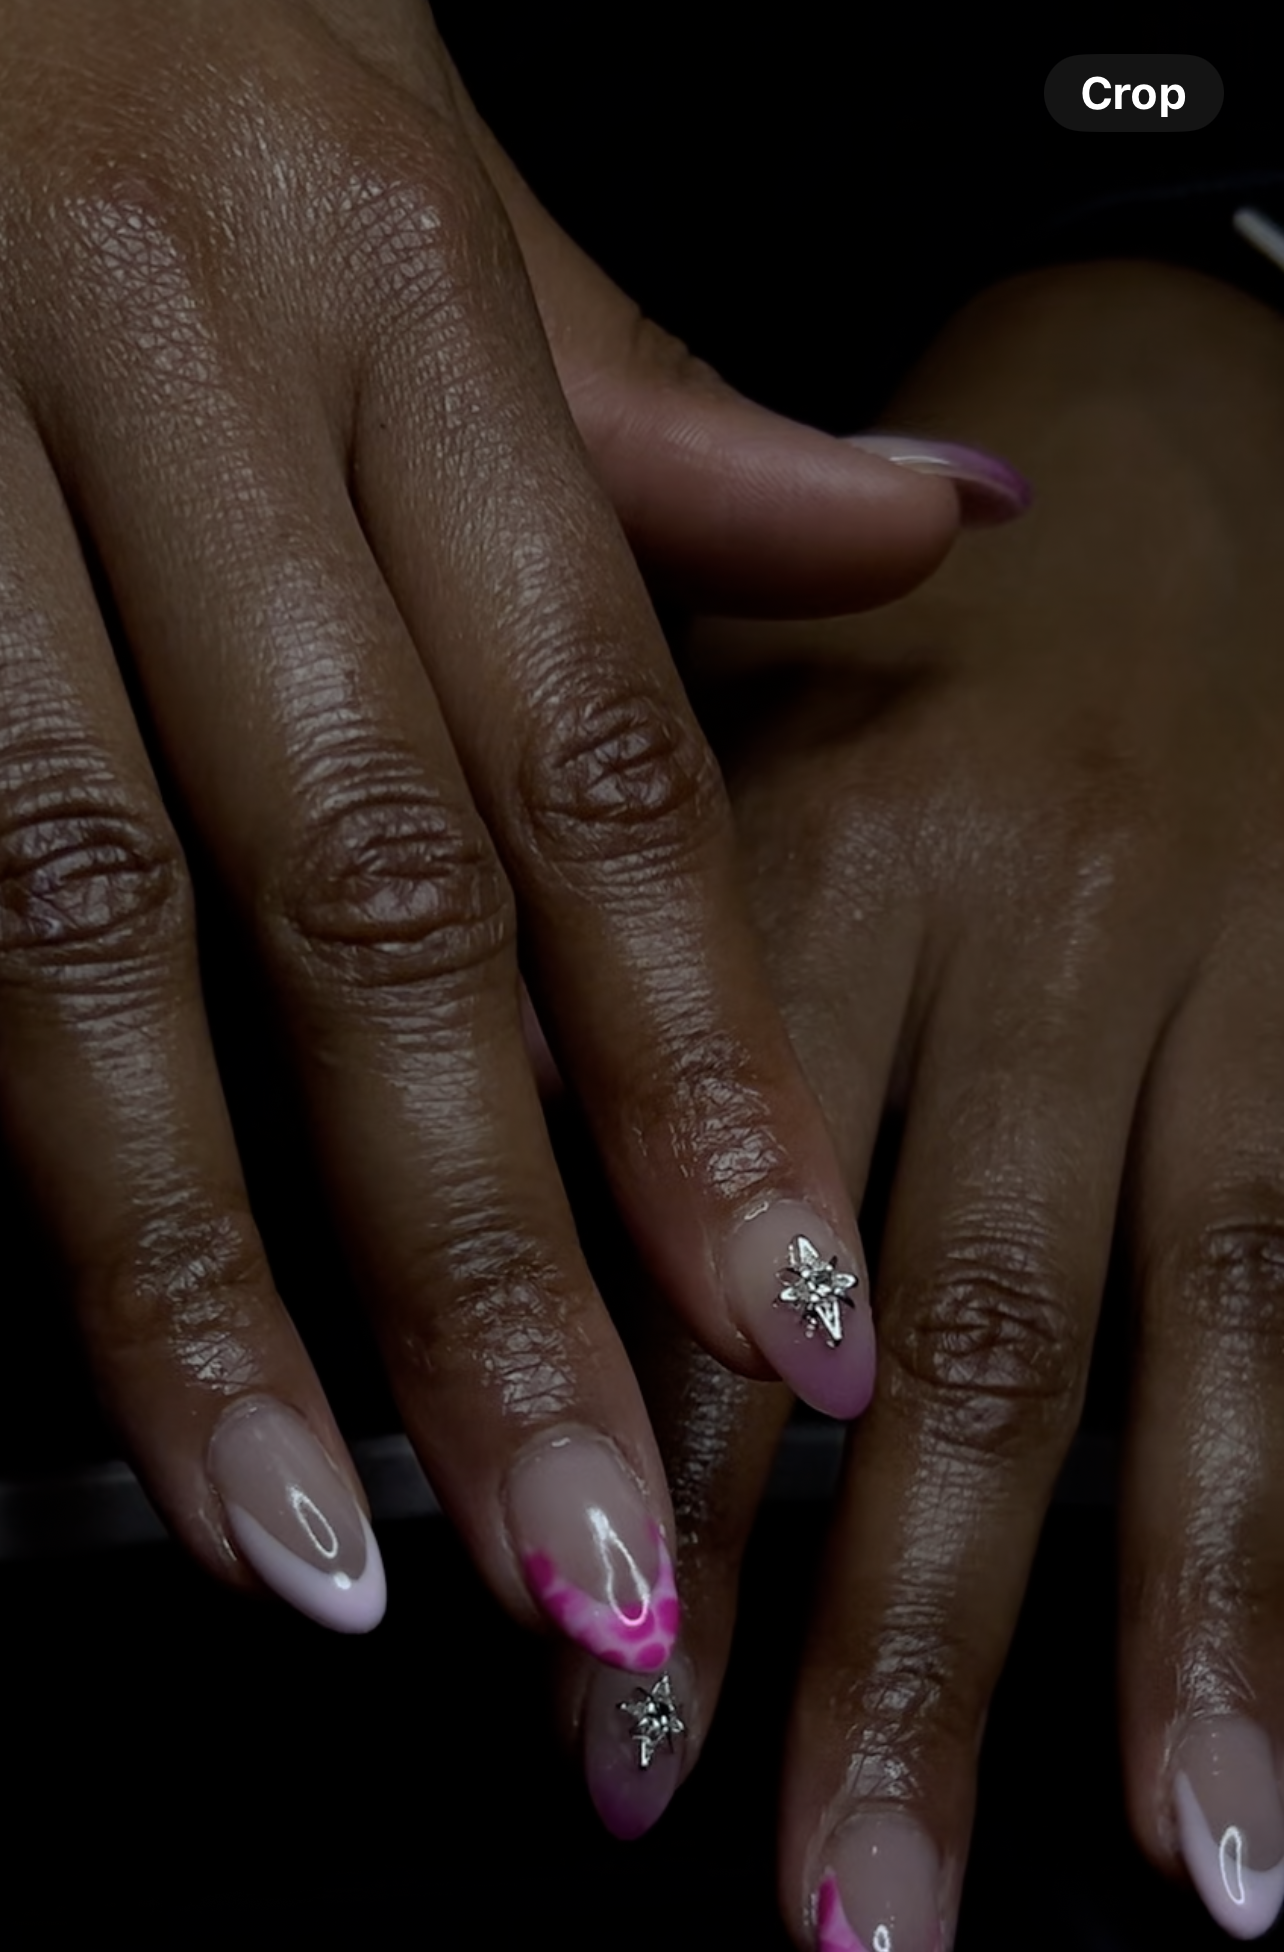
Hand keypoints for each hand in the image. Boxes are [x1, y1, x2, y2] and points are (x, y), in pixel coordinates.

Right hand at [0, 0, 1001, 1646]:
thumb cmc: (134, 37)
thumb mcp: (407, 157)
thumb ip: (636, 410)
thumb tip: (926, 528)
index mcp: (368, 272)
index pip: (583, 740)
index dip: (696, 1062)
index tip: (792, 1328)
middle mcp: (150, 366)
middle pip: (356, 887)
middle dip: (478, 1255)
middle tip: (585, 1541)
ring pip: (77, 932)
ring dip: (197, 1281)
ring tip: (307, 1543)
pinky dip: (3, 1136)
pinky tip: (91, 1341)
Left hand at [564, 260, 1283, 1951]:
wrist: (1209, 439)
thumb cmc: (906, 627)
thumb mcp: (711, 723)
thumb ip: (584, 983)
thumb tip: (463, 1272)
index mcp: (812, 853)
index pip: (713, 1234)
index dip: (663, 1501)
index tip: (600, 1730)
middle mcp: (1035, 932)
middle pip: (965, 1344)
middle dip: (902, 1657)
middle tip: (839, 1914)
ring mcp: (1230, 989)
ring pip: (1182, 1349)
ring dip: (1162, 1647)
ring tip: (1172, 1882)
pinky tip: (1276, 1730)